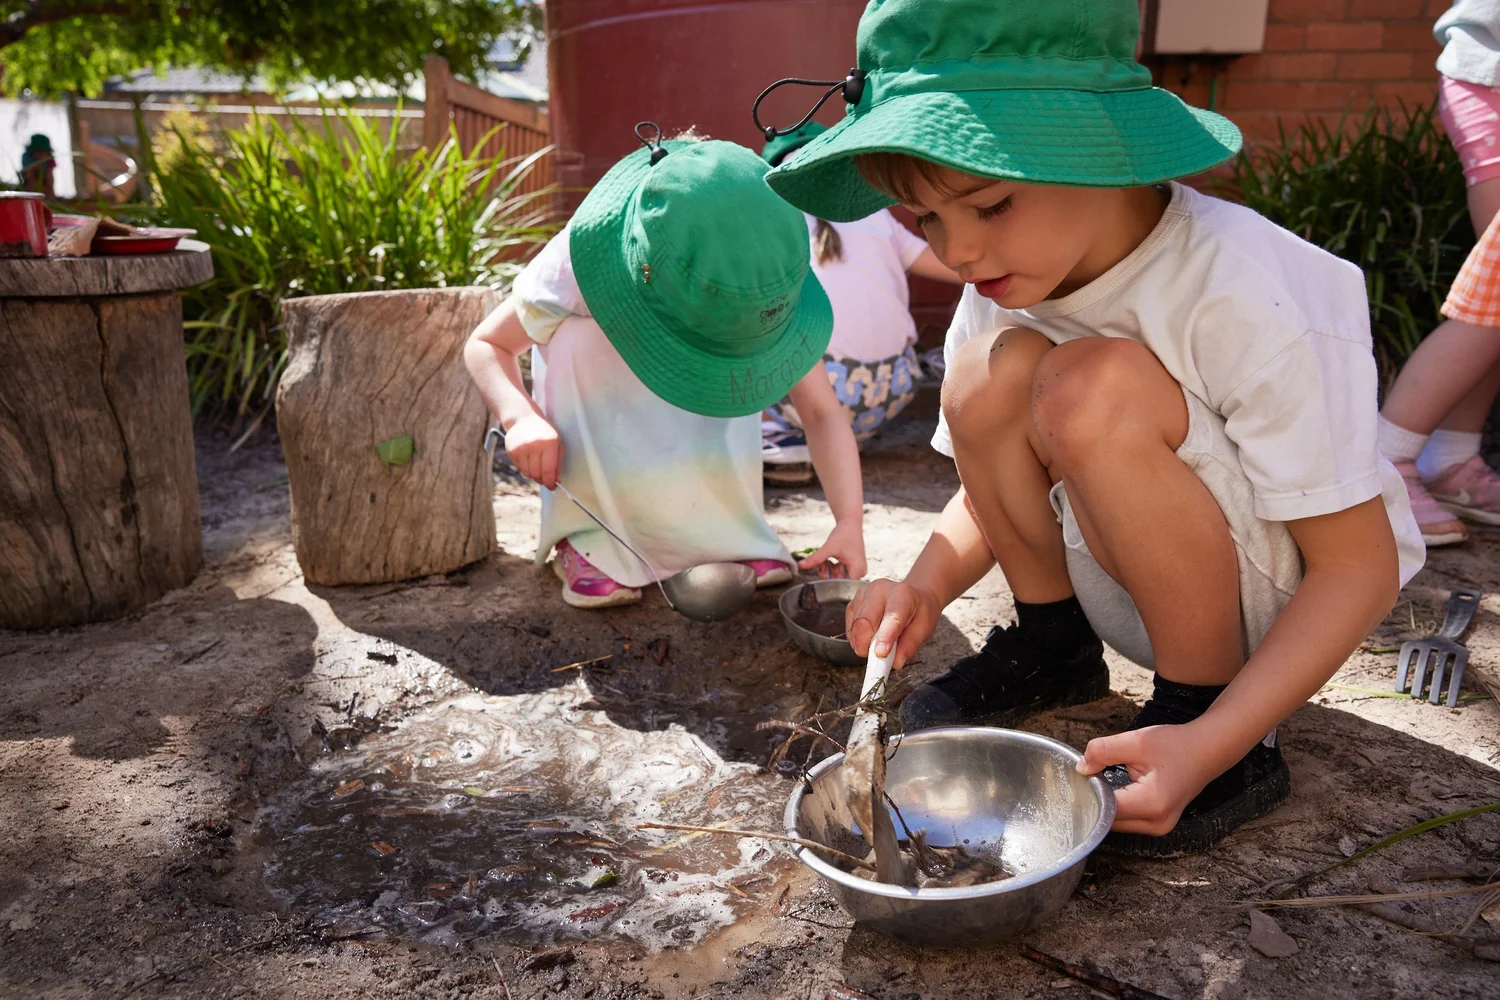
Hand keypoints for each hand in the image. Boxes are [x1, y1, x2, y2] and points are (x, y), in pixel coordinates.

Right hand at [502, 412, 562, 488]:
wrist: (523, 418)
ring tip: (536, 464)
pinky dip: (525, 468)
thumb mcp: (557, 443)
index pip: (548, 470)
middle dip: (542, 480)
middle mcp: (534, 446)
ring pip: (528, 473)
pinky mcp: (512, 451)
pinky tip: (528, 458)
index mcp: (549, 444)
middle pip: (537, 474)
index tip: (552, 487)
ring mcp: (521, 449)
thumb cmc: (544, 432)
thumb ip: (558, 462)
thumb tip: (556, 481)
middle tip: (545, 478)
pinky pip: (519, 468)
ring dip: (533, 474)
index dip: (550, 482)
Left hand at [798, 521, 866, 580]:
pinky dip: (832, 567)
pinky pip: (838, 573)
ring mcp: (856, 570)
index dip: (830, 582)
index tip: (823, 571)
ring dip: (828, 570)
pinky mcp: (852, 567)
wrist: (849, 524)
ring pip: (837, 577)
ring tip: (827, 559)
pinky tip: (830, 559)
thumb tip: (800, 566)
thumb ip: (815, 559)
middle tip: (824, 561)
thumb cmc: (843, 534)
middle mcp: (859, 573)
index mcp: (858, 570)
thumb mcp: (828, 547)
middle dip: (828, 573)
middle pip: (839, 582)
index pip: (843, 586)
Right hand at [844, 578, 941, 669]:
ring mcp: (863, 595)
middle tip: (877, 658)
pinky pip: (849, 628)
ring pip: (854, 627)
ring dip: (864, 643)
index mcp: (902, 595)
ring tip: (880, 642)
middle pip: (864, 621)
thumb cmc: (918, 612)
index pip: (891, 617)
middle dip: (867, 645)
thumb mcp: (924, 629)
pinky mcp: (853, 603)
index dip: (885, 637)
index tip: (881, 654)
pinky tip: (870, 636)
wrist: (913, 597)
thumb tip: (896, 661)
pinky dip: (857, 639)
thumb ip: (910, 645)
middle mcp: (879, 590)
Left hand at [1075, 722, 1227, 834]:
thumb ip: (1103, 752)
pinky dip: (1117, 805)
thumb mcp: (1136, 741)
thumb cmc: (1177, 745)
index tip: (1081, 775)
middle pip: (1109, 819)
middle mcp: (1156, 823)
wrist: (1208, 750)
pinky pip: (1128, 819)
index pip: (1105, 808)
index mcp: (1151, 804)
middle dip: (1095, 798)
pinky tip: (1113, 788)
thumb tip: (1081, 767)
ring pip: (1117, 822)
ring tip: (1101, 779)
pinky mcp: (1159, 824)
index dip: (1089, 791)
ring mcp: (1159, 827)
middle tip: (1087, 775)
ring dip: (1106, 803)